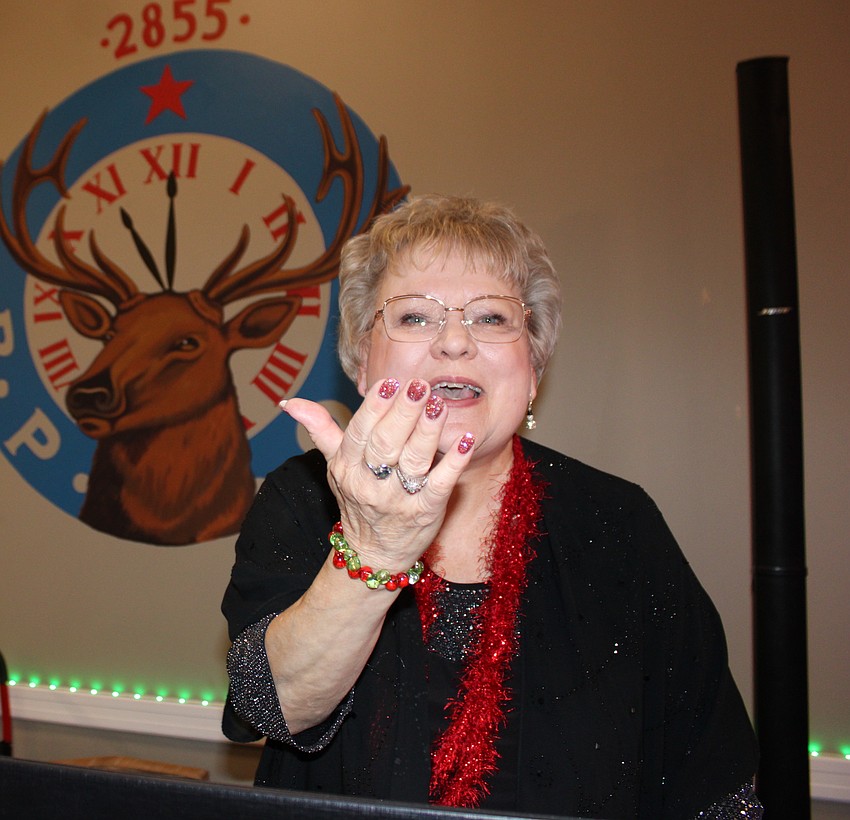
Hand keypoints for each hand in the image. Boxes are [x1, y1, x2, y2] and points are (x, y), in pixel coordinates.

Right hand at [282, 378, 474, 569]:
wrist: (374, 554)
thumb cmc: (358, 499)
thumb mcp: (335, 466)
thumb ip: (320, 430)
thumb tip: (290, 402)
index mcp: (347, 467)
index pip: (359, 432)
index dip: (374, 407)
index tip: (389, 383)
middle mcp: (371, 483)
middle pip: (387, 443)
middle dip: (403, 412)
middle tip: (419, 386)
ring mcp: (400, 499)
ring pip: (414, 460)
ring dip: (428, 431)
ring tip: (438, 405)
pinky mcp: (427, 512)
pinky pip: (441, 484)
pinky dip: (454, 462)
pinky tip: (464, 441)